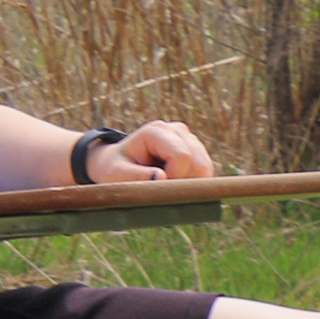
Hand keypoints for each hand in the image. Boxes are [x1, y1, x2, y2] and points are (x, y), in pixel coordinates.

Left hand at [91, 120, 214, 181]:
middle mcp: (176, 130)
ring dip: (189, 183)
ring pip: (206, 168)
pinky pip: (206, 172)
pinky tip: (173, 181)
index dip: (174, 178)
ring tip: (165, 184)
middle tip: (161, 188)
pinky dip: (192, 183)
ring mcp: (189, 139)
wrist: (116, 164)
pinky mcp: (196, 150)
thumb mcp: (116, 175)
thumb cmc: (114, 169)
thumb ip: (136, 176)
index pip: (182, 156)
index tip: (157, 186)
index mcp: (156, 131)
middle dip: (184, 182)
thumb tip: (162, 177)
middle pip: (199, 163)